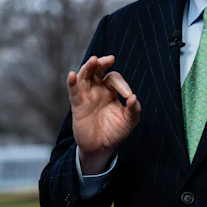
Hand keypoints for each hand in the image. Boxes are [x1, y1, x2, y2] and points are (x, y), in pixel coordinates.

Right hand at [67, 55, 140, 173]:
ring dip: (88, 67)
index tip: (128, 96)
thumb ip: (134, 110)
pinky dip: (72, 82)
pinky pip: (73, 91)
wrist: (101, 148)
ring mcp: (87, 96)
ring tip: (94, 60)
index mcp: (111, 91)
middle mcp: (98, 90)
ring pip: (85, 76)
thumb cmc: (115, 132)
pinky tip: (72, 75)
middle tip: (110, 59)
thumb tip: (134, 98)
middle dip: (102, 63)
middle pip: (97, 70)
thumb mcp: (129, 121)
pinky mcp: (77, 105)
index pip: (114, 79)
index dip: (122, 84)